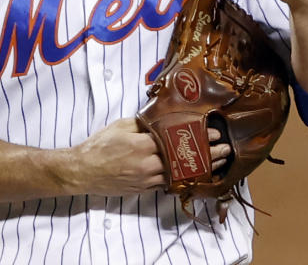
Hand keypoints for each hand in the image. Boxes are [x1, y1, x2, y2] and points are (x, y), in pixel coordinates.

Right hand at [68, 118, 230, 195]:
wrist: (82, 172)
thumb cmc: (98, 146)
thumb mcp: (120, 126)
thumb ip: (143, 123)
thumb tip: (162, 117)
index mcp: (141, 145)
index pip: (177, 140)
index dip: (198, 137)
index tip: (214, 133)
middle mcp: (147, 164)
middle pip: (183, 159)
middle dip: (207, 155)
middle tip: (225, 150)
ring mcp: (146, 179)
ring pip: (179, 174)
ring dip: (200, 168)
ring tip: (217, 163)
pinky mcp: (144, 189)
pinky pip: (168, 183)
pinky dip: (183, 178)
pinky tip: (195, 174)